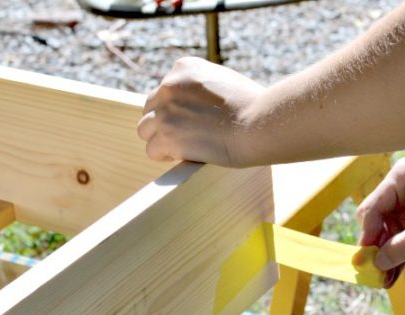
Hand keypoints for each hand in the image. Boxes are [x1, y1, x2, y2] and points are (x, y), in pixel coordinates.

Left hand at [137, 57, 264, 166]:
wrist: (259, 123)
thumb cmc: (253, 106)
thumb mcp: (224, 80)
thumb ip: (202, 88)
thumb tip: (193, 106)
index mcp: (183, 68)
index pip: (164, 90)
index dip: (176, 108)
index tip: (193, 119)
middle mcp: (169, 86)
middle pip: (151, 109)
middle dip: (165, 122)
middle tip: (188, 135)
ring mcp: (165, 111)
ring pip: (145, 130)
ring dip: (161, 139)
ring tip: (185, 147)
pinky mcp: (165, 136)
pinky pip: (151, 150)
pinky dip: (166, 156)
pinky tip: (185, 156)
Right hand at [356, 158, 404, 287]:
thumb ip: (404, 245)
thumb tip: (376, 263)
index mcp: (401, 177)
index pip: (373, 207)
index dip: (369, 232)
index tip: (368, 257)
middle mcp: (399, 190)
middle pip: (374, 222)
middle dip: (375, 247)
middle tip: (374, 271)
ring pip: (384, 237)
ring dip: (384, 258)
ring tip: (383, 281)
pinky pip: (397, 244)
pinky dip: (395, 259)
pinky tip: (391, 278)